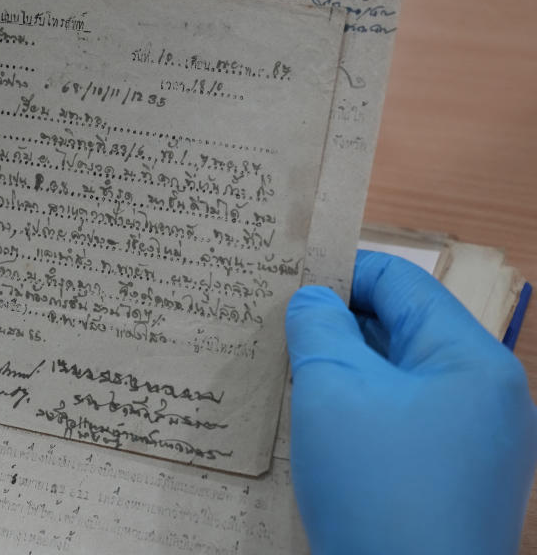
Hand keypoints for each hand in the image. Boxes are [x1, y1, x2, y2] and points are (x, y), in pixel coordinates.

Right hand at [286, 250, 536, 554]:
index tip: (282, 281)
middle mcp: (485, 395)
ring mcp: (474, 443)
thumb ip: (318, 326)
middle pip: (401, 330)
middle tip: (273, 326)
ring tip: (284, 369)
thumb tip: (311, 298)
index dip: (339, 271)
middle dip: (336, 323)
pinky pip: (401, 422)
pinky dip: (357, 410)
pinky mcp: (452, 480)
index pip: (401, 282)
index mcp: (471, 360)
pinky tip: (314, 421)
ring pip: (397, 378)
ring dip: (342, 368)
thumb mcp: (333, 390)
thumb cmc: (376, 487)